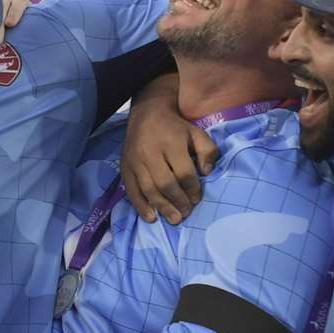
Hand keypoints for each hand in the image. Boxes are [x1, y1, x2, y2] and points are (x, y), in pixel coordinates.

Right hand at [119, 74, 217, 224]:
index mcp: (171, 142)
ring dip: (162, 207)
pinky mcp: (125, 167)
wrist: (147, 113)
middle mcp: (150, 152)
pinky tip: (151, 217)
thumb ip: (208, 151)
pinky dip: (140, 206)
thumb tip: (206, 172)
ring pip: (148, 189)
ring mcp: (135, 161)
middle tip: (186, 213)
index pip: (183, 172)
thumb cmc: (176, 128)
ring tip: (174, 219)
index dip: (192, 188)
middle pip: (165, 183)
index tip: (196, 199)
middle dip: (178, 201)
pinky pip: (131, 190)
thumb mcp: (197, 133)